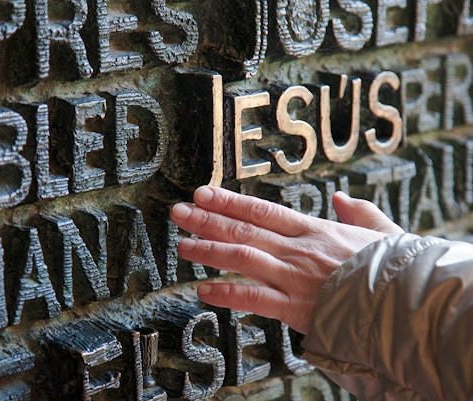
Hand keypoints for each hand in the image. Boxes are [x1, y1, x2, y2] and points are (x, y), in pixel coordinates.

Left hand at [170, 186, 402, 333]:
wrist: (405, 303)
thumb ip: (359, 211)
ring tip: (183, 245)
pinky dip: (227, 294)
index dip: (229, 201)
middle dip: (208, 220)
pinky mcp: (296, 308)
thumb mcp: (380, 230)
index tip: (203, 193)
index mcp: (313, 229)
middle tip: (179, 212)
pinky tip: (203, 290)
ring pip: (243, 259)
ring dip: (210, 250)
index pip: (262, 210)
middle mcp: (297, 249)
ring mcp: (294, 277)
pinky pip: (254, 299)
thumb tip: (342, 197)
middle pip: (244, 230)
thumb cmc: (392, 267)